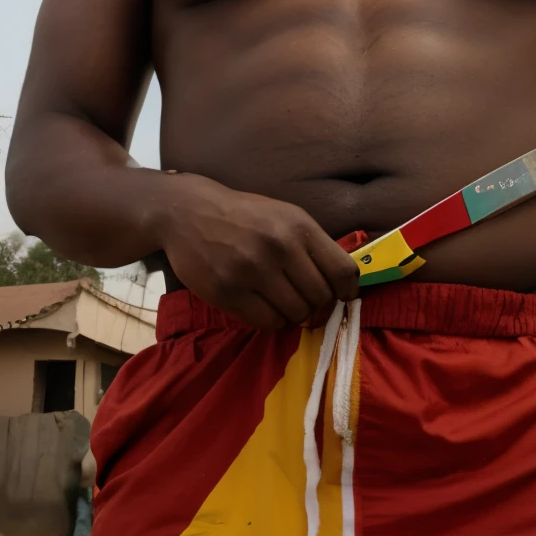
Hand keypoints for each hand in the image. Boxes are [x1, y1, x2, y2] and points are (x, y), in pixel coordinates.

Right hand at [155, 173, 358, 328]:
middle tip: (303, 298)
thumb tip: (344, 283)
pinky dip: (272, 320)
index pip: (342, 271)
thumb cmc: (243, 216)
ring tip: (281, 302)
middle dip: (316, 304)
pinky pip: (267, 322)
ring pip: (296, 314)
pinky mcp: (227, 292)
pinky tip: (264, 307)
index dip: (347, 291)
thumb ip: (313, 245)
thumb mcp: (285, 216)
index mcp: (298, 227)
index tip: (341, 296)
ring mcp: (251, 272)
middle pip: (320, 298)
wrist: (187, 212)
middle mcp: (278, 248)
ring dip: (294, 314)